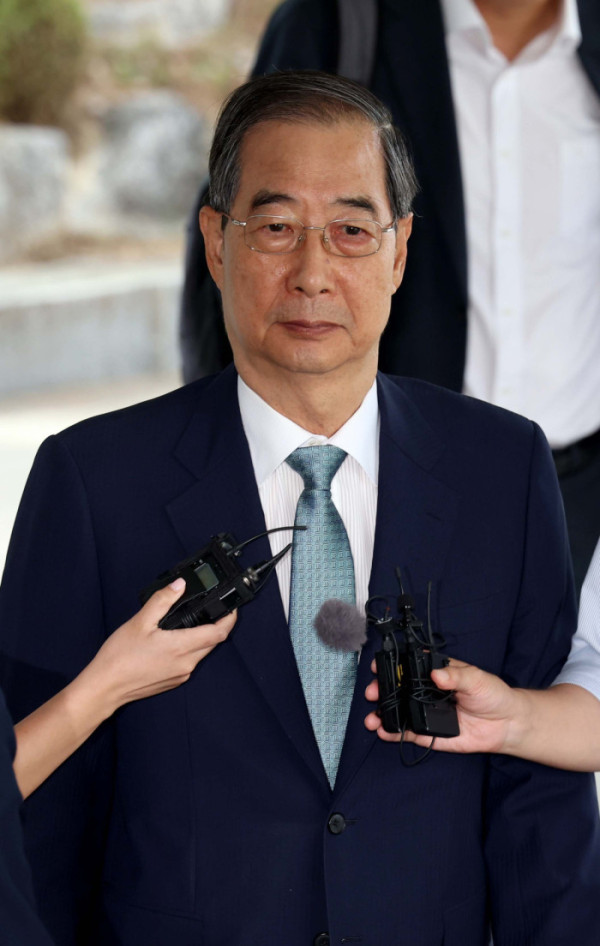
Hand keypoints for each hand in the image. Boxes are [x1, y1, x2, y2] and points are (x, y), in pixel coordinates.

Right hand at [14, 580, 236, 798]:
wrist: (105, 687)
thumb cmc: (119, 657)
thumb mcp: (140, 621)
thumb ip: (163, 600)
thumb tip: (179, 585)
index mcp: (182, 647)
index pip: (219, 633)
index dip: (230, 618)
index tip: (232, 607)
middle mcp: (186, 664)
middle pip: (213, 643)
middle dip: (216, 626)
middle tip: (211, 610)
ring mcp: (180, 675)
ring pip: (201, 653)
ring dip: (202, 638)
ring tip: (189, 623)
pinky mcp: (173, 681)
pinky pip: (189, 663)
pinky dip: (189, 650)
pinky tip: (172, 641)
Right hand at [364, 658, 524, 753]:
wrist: (507, 724)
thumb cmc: (492, 694)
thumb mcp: (476, 678)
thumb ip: (455, 676)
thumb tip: (436, 674)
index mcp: (436, 674)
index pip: (409, 667)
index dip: (391, 666)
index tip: (378, 666)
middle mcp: (427, 693)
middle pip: (398, 690)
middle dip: (381, 691)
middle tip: (372, 693)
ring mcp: (427, 714)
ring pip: (400, 713)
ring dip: (383, 715)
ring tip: (372, 719)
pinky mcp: (431, 734)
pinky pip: (410, 734)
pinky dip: (395, 734)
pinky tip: (384, 732)